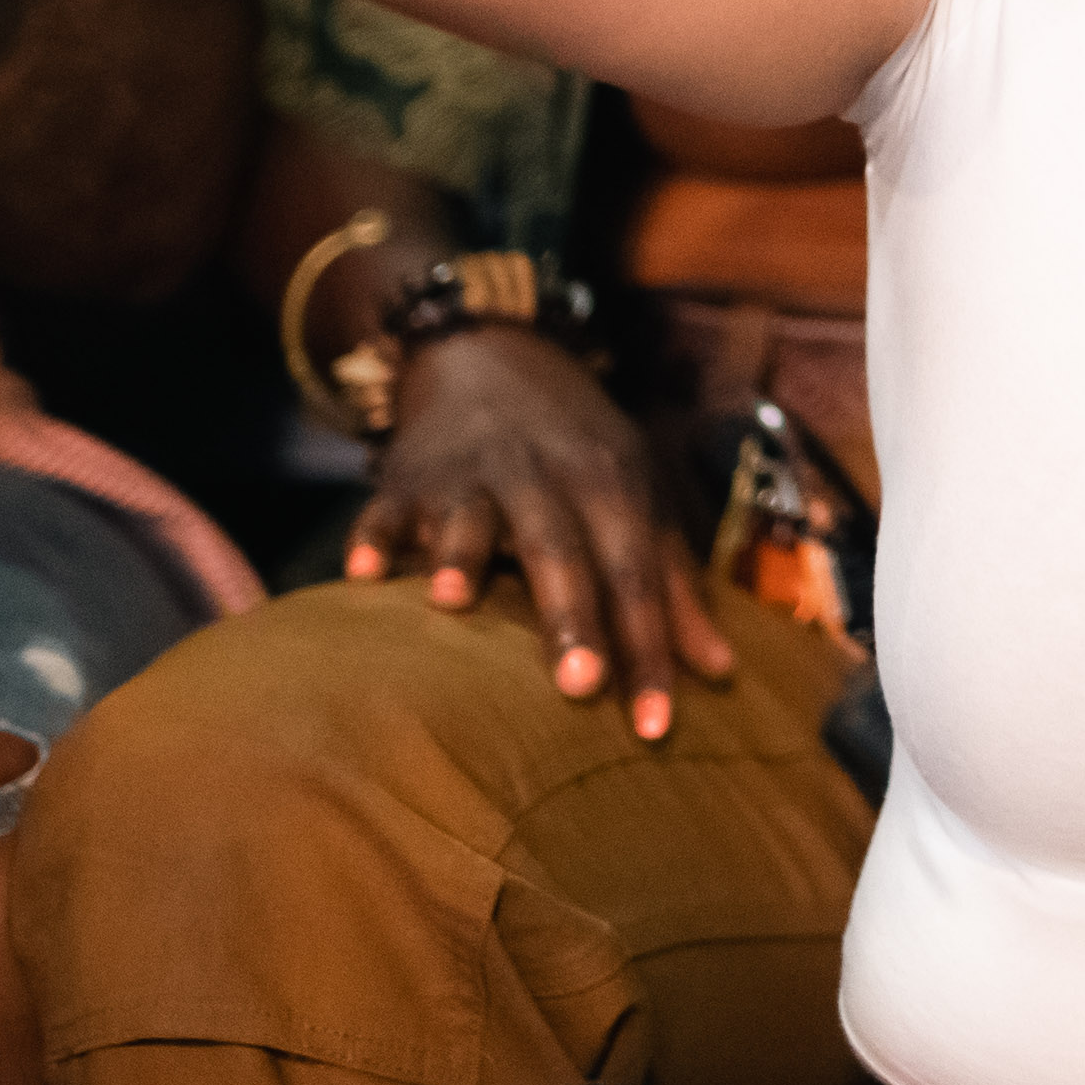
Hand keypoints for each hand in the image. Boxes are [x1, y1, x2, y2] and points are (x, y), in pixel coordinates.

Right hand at [339, 316, 735, 737]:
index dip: (649, 647)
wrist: (492, 356)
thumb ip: (675, 585)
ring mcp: (468, 473)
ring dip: (461, 555)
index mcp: (610, 480)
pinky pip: (386, 508)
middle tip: (579, 685)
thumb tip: (723, 674)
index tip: (656, 728)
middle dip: (570, 614)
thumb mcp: (638, 496)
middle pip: (559, 548)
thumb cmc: (579, 452)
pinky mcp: (406, 478)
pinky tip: (360, 574)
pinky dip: (372, 537)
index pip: (636, 571)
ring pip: (469, 517)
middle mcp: (541, 473)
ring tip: (454, 601)